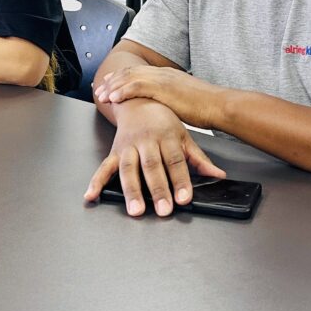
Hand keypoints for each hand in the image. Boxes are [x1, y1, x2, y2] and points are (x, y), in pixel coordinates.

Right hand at [84, 99, 225, 216]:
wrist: (137, 100)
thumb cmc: (163, 121)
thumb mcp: (184, 136)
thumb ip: (199, 159)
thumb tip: (218, 175)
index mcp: (167, 136)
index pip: (175, 161)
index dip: (181, 180)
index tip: (185, 198)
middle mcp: (147, 140)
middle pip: (152, 166)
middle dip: (158, 189)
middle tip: (163, 209)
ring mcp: (128, 146)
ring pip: (129, 168)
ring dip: (131, 191)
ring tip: (136, 210)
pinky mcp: (114, 151)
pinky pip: (104, 166)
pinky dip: (96, 181)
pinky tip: (91, 195)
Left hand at [94, 65, 226, 128]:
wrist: (219, 105)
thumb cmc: (207, 107)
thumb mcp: (185, 100)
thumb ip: (172, 100)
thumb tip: (166, 107)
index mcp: (168, 75)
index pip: (139, 72)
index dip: (122, 77)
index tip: (111, 82)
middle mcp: (162, 74)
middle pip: (130, 73)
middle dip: (113, 81)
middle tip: (100, 88)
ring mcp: (162, 79)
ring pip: (129, 78)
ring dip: (113, 86)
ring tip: (101, 95)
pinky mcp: (162, 88)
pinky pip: (136, 87)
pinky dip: (122, 91)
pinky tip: (113, 98)